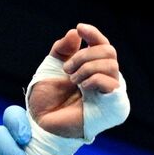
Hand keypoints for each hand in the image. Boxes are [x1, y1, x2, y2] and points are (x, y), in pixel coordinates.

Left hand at [28, 23, 125, 140]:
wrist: (41, 126)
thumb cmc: (45, 103)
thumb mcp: (50, 69)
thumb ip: (62, 50)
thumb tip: (74, 33)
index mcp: (91, 70)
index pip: (102, 46)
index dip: (94, 34)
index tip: (80, 28)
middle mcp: (102, 80)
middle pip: (109, 52)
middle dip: (86, 55)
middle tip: (67, 69)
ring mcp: (108, 94)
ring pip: (112, 65)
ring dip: (88, 67)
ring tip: (72, 80)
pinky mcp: (111, 108)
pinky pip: (112, 84)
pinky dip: (96, 78)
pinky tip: (83, 87)